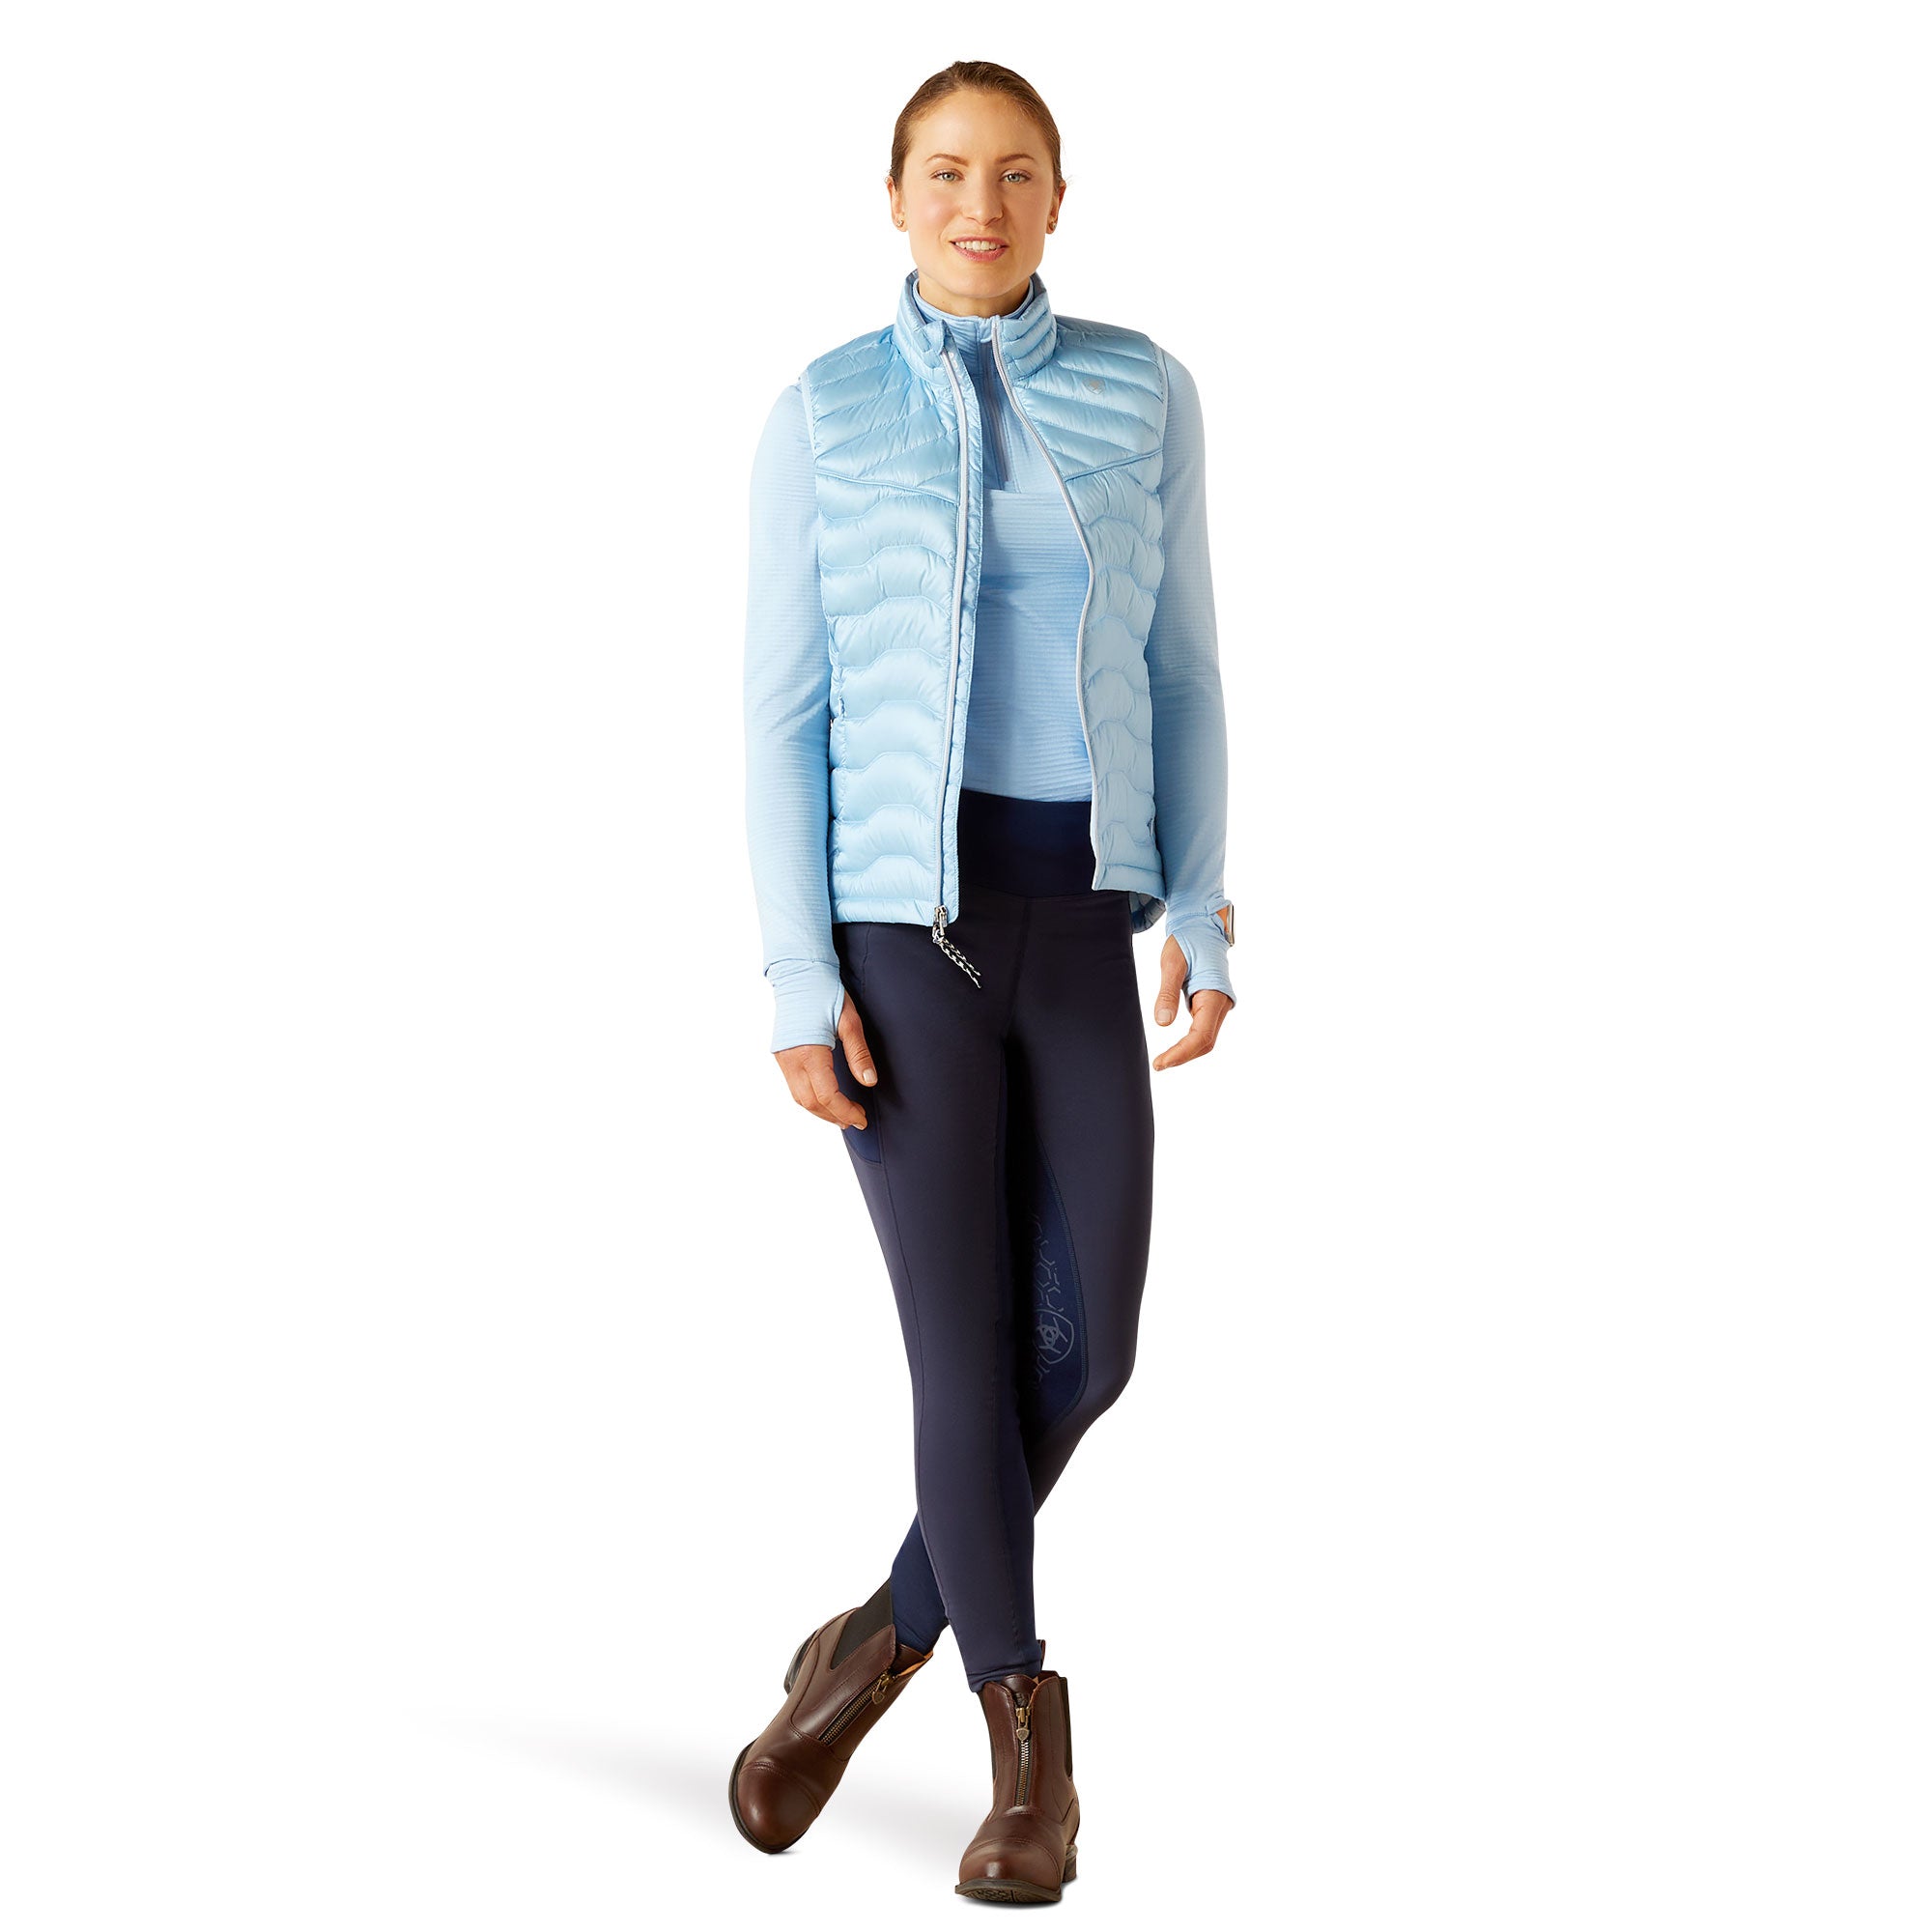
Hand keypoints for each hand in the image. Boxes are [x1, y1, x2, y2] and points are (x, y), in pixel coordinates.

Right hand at [774, 990, 880, 1127]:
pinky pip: (793, 1087)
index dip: (845, 1111)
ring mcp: (783, 1058)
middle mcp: (791, 1059)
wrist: (798, 974)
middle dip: (834, 1116)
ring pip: (799, 1098)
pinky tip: (824, 1099)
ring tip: (842, 1116)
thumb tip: (869, 1081)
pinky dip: (810, 1099)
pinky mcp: (781, 1055)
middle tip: (856, 1120)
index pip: (826, 1096)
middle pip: (811, 1103)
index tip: (861, 1117)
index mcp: (809, 1052)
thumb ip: (859, 1054)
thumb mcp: (849, 1021)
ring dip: (821, 1111)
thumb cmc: (824, 993)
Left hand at [1151, 936, 1231, 1070]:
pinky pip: (1202, 1030)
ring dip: (1186, 1052)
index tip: (1162, 1062)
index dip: (1182, 1053)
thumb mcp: (1171, 963)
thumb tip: (1162, 1023)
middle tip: (1158, 1064)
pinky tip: (1172, 1048)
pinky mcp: (1209, 1005)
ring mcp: (1216, 1005)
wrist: (1202, 926)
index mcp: (1214, 994)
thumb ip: (1167, 993)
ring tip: (1162, 1060)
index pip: (1202, 1035)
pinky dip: (1188, 1043)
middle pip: (1205, 1043)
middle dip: (1183, 1057)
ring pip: (1205, 1039)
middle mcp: (1220, 1003)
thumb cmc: (1187, 940)